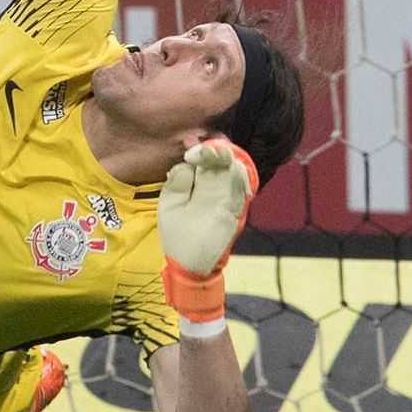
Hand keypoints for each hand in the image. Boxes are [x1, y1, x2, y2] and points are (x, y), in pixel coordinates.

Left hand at [158, 138, 258, 324]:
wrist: (187, 264)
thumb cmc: (178, 235)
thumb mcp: (169, 204)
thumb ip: (177, 182)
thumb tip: (186, 162)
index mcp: (198, 185)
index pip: (204, 161)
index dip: (200, 151)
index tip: (190, 151)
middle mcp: (214, 190)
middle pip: (221, 163)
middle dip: (217, 151)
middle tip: (209, 147)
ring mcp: (225, 200)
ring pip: (234, 174)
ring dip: (231, 161)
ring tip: (224, 151)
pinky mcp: (233, 213)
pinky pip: (241, 193)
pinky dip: (241, 180)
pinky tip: (236, 167)